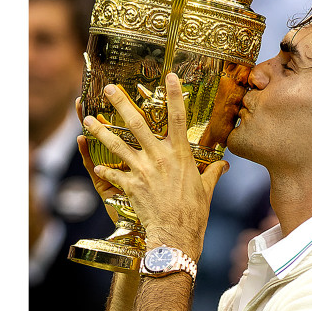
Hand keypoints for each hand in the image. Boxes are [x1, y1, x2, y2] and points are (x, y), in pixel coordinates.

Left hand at [81, 73, 228, 256]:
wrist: (177, 234)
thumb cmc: (195, 213)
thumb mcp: (207, 189)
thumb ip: (213, 173)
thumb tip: (223, 165)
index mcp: (180, 154)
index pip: (178, 118)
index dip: (174, 96)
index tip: (170, 76)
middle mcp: (158, 157)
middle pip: (137, 123)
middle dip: (122, 103)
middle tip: (110, 88)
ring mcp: (142, 170)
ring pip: (117, 144)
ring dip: (100, 130)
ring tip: (87, 119)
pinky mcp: (130, 185)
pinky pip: (113, 174)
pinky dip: (105, 169)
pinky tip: (97, 164)